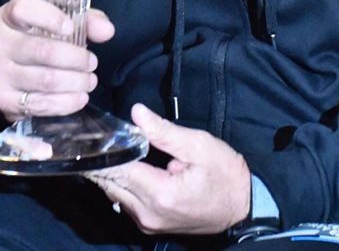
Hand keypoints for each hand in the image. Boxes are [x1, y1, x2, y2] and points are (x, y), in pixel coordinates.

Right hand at [0, 0, 114, 120]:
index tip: (71, 27)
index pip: (23, 10)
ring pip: (45, 80)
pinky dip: (66, 103)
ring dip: (76, 82)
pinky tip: (80, 98)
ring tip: (89, 81)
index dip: (49, 17)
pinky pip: (39, 104)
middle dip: (76, 59)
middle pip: (43, 51)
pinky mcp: (3, 99)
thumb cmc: (42, 38)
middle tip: (92, 63)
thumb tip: (107, 31)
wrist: (14, 69)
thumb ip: (87, 21)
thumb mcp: (63, 21)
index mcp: (9, 16)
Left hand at [88, 103, 250, 234]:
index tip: (96, 132)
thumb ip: (164, 131)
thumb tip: (136, 113)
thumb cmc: (225, 175)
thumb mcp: (199, 146)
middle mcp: (148, 213)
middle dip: (103, 160)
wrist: (243, 207)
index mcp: (160, 193)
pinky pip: (125, 202)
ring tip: (112, 147)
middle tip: (99, 136)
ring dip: (110, 172)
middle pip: (109, 184)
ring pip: (113, 194)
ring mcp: (148, 222)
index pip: (116, 170)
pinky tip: (126, 165)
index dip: (104, 150)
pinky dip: (121, 184)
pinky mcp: (151, 225)